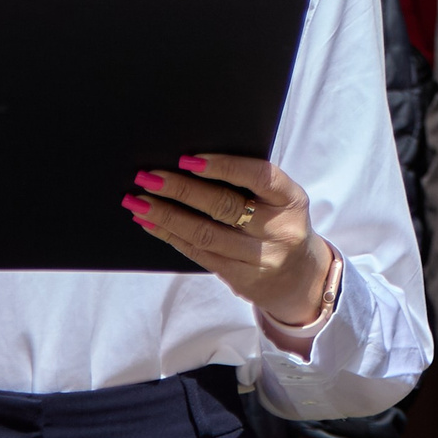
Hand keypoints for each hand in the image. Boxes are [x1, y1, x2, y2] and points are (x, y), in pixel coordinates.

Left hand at [124, 155, 331, 325]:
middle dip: (181, 190)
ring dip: (166, 216)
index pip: (258, 176)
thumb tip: (189, 163)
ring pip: (205, 234)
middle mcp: (279, 229)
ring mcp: (261, 258)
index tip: (187, 158)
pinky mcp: (242, 279)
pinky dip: (170, 236)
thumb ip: (249, 183)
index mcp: (291, 199)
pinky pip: (199, 254)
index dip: (223, 166)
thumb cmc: (279, 224)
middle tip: (148, 177)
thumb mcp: (280, 200)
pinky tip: (150, 223)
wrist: (300, 278)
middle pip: (224, 207)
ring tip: (137, 201)